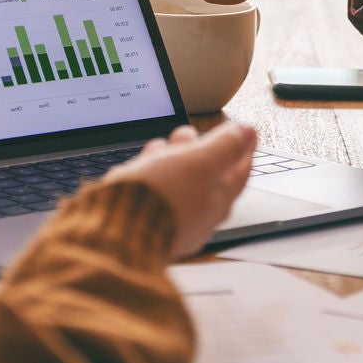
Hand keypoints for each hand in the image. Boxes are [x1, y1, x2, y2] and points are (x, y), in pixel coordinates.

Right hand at [104, 122, 256, 257]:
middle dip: (199, 149)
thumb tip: (247, 132)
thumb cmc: (160, 199)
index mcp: (219, 200)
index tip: (247, 131)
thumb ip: (225, 146)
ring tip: (163, 145)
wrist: (115, 232)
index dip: (243, 146)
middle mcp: (200, 215)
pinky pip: (157, 191)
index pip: (240, 170)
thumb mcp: (199, 162)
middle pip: (208, 175)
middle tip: (189, 134)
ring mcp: (175, 219)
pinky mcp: (150, 221)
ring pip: (179, 181)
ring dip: (172, 158)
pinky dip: (153, 174)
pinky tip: (143, 165)